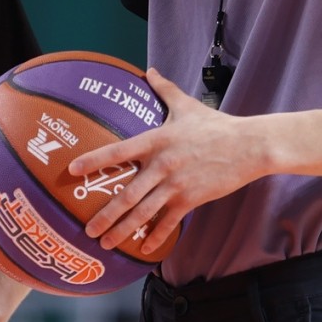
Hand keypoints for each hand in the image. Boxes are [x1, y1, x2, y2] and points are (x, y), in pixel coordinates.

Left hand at [66, 68, 262, 254]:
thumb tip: (150, 71)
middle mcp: (162, 165)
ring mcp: (176, 185)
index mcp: (156, 140)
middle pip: (127, 194)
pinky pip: (169, 223)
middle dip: (105, 214)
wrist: (248, 146)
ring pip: (143, 213)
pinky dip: (156, 238)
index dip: (94, 160)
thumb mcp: (187, 106)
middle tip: (87, 229)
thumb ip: (164, 89)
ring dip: (122, 230)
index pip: (118, 151)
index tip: (73, 170)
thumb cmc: (216, 125)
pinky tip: (144, 250)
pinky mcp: (191, 199)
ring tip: (105, 243)